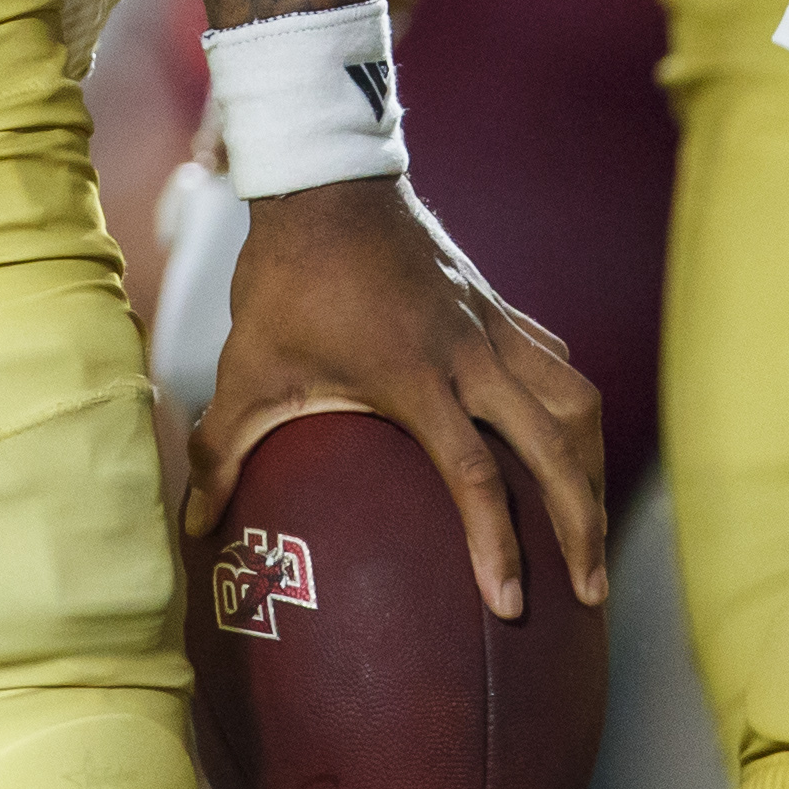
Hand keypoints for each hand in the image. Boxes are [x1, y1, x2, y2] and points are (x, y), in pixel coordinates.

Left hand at [190, 179, 605, 621]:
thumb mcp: (248, 368)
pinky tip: (573, 441)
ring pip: (574, 402)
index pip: (474, 475)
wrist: (325, 182)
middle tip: (589, 593)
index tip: (510, 606)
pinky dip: (573, 407)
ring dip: (593, 467)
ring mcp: (491, 327)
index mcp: (414, 377)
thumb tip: (193, 527)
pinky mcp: (496, 307)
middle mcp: (471, 354)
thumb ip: (224, 450)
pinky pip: (557, 362)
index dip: (496, 545)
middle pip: (555, 448)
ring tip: (595, 526)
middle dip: (581, 525)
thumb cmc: (285, 280)